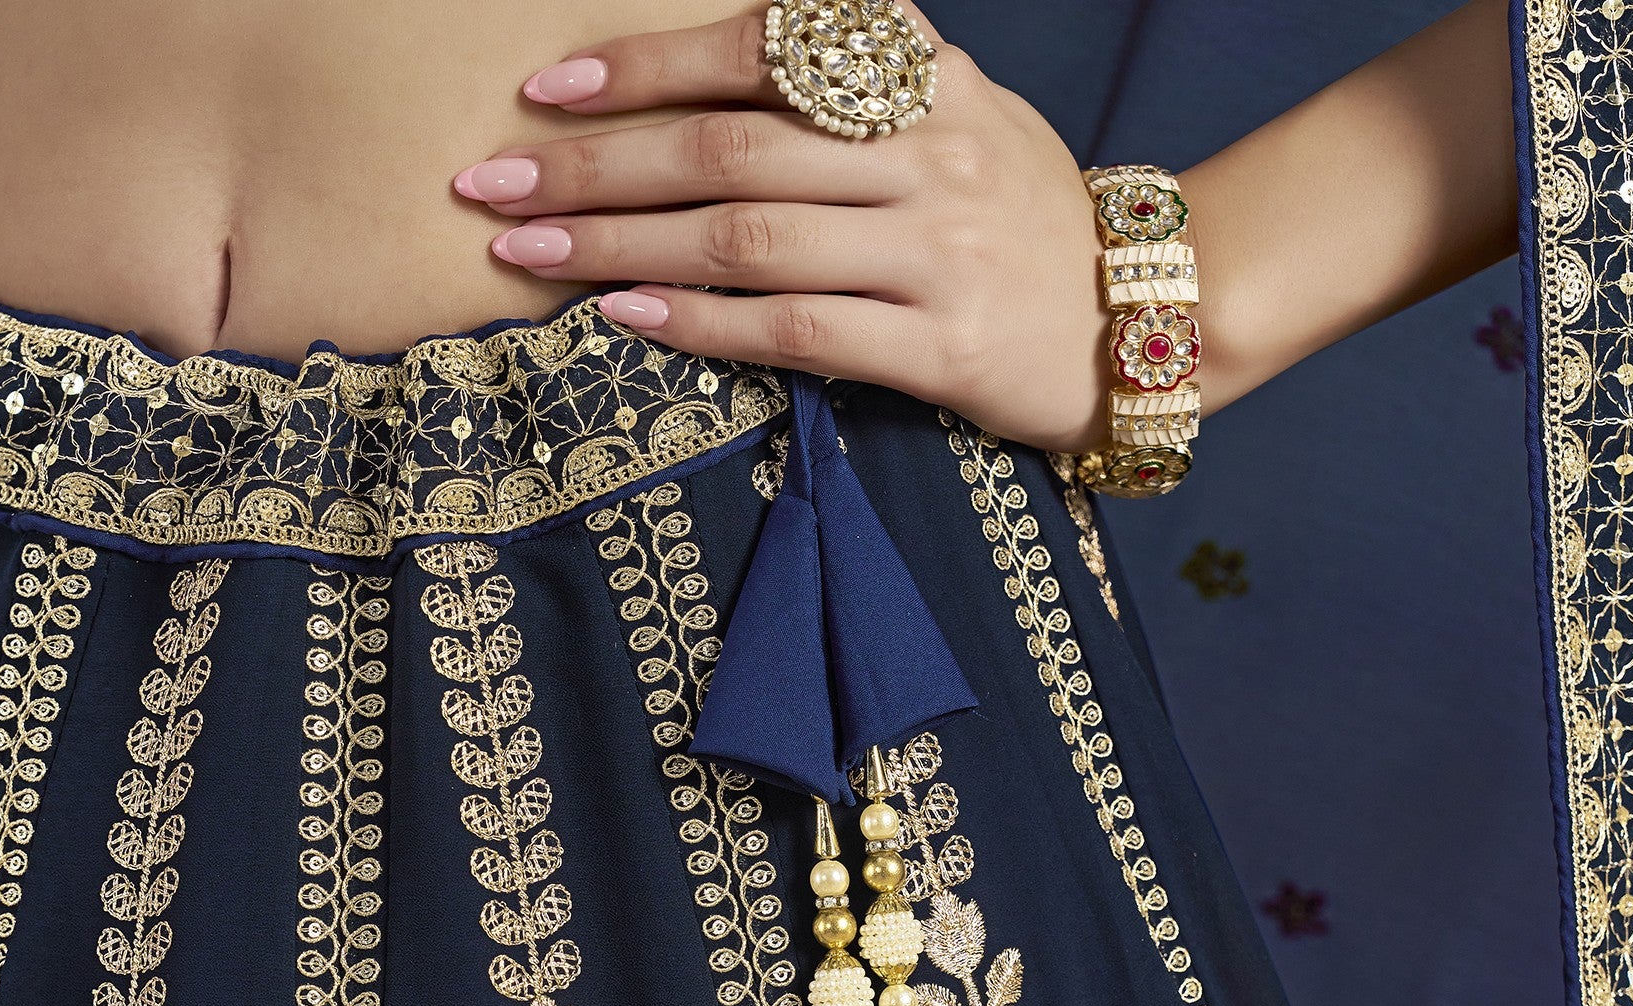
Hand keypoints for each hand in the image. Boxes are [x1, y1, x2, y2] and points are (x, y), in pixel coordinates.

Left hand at [452, 7, 1111, 453]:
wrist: (1141, 323)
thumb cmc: (1025, 219)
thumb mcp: (966, 109)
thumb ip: (869, 68)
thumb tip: (753, 26)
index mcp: (923, 83)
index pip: (761, 53)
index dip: (644, 66)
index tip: (544, 87)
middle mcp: (928, 156)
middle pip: (729, 151)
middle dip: (595, 166)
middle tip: (491, 187)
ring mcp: (938, 252)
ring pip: (749, 241)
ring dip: (621, 247)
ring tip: (529, 256)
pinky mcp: (943, 347)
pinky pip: (799, 332)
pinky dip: (703, 324)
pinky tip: (628, 317)